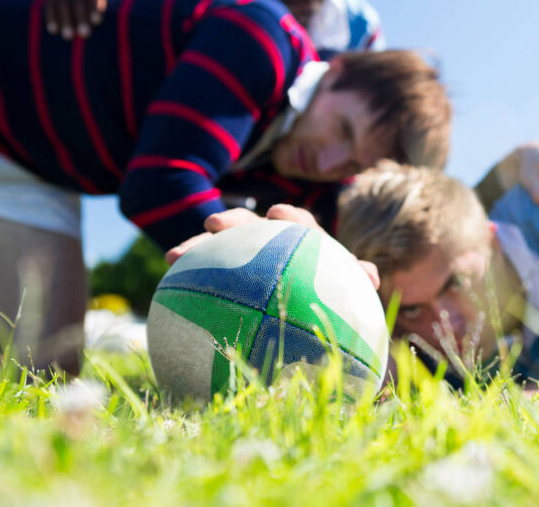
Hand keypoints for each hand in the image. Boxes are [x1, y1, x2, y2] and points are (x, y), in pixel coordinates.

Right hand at [164, 206, 379, 288]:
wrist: (299, 323)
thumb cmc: (327, 301)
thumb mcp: (342, 291)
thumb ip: (353, 280)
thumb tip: (373, 276)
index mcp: (301, 244)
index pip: (298, 224)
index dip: (289, 218)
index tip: (277, 215)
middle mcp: (269, 245)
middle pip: (250, 226)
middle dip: (232, 222)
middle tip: (215, 225)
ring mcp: (241, 258)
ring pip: (218, 248)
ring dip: (197, 248)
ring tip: (173, 255)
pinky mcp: (221, 274)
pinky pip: (200, 273)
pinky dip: (184, 274)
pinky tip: (165, 283)